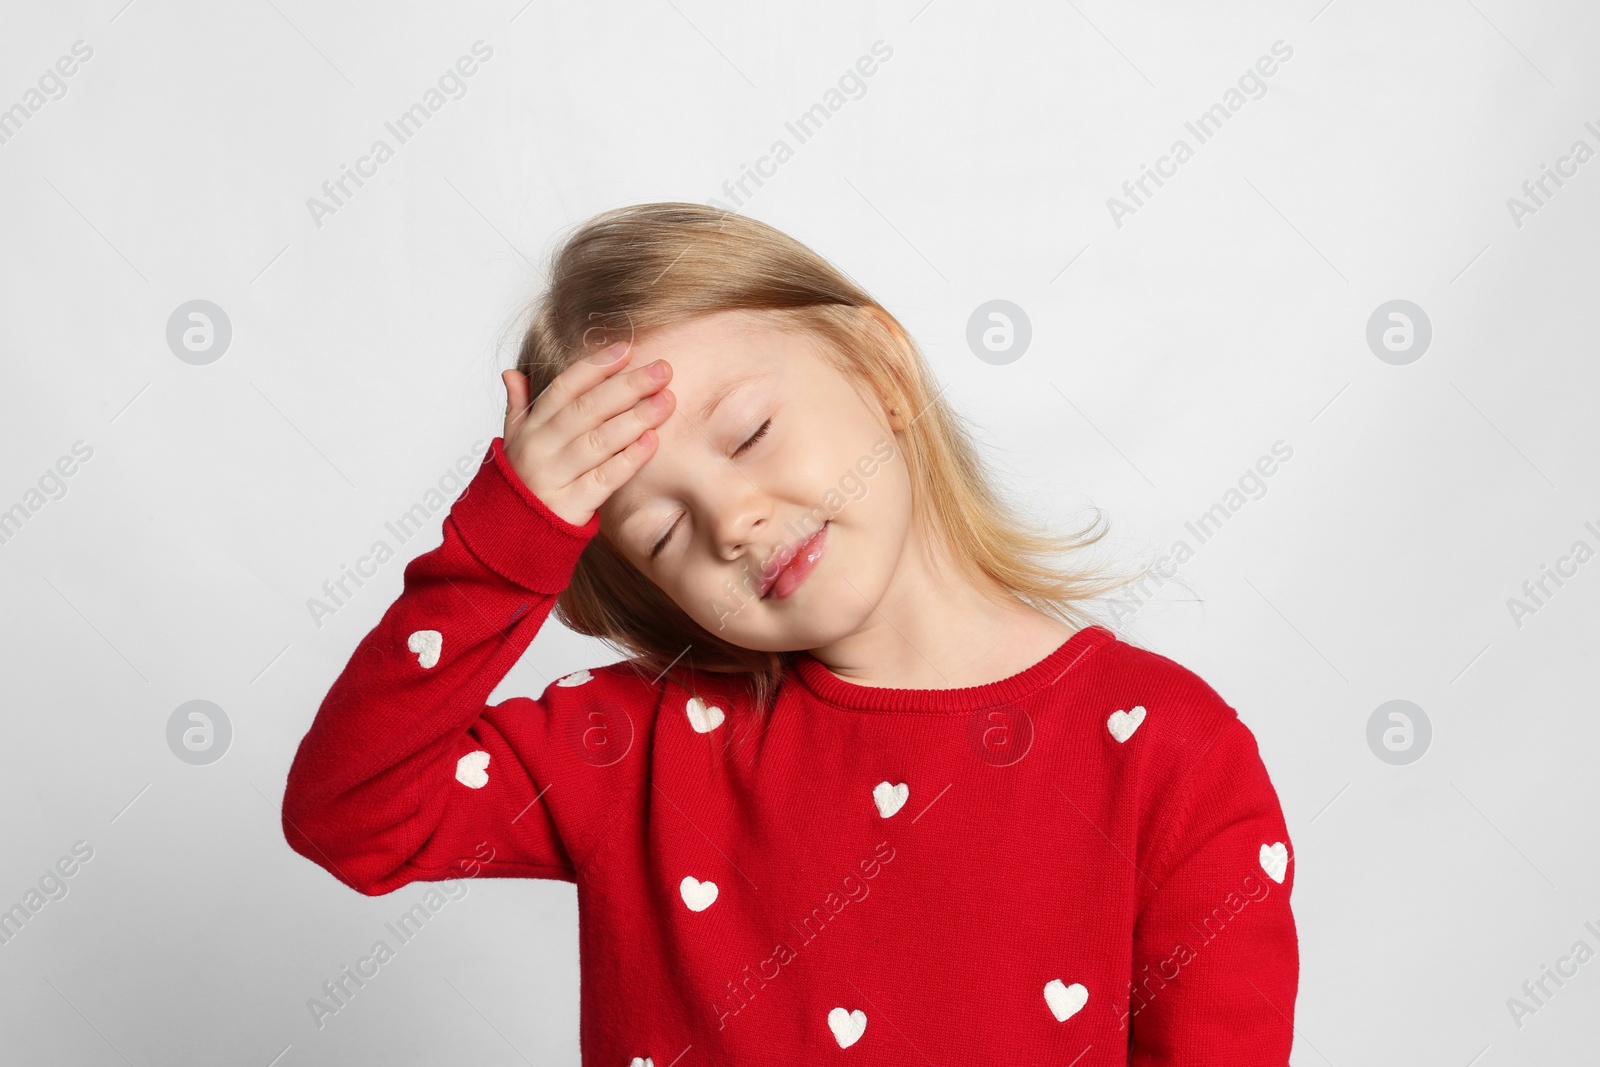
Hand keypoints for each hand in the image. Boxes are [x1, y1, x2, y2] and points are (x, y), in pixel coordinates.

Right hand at [499, 341, 673, 527]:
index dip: (595, 366)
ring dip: (635, 419)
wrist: (507, 536)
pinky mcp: (570, 507)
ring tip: (666, 401)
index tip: (626, 348)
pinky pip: (604, 480)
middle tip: (661, 370)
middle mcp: (540, 449)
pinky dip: (629, 460)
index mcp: (530, 428)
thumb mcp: (511, 441)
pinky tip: (652, 442)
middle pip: (587, 410)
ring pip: (598, 442)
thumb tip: (513, 372)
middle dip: (627, 386)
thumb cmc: (519, 483)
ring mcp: (555, 478)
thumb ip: (518, 406)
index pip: (564, 388)